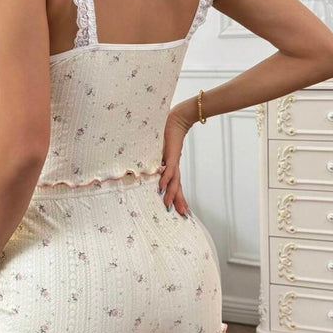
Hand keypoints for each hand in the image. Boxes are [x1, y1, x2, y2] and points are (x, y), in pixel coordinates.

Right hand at [159, 100, 196, 215]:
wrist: (178, 117)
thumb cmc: (167, 131)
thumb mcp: (160, 148)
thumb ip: (156, 157)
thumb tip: (149, 165)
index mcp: (171, 166)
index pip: (175, 184)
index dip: (177, 197)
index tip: (180, 210)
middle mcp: (174, 166)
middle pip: (177, 187)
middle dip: (180, 202)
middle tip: (183, 216)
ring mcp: (173, 161)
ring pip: (174, 181)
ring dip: (172, 195)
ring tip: (170, 207)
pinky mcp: (171, 154)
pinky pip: (169, 169)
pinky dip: (166, 179)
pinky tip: (162, 188)